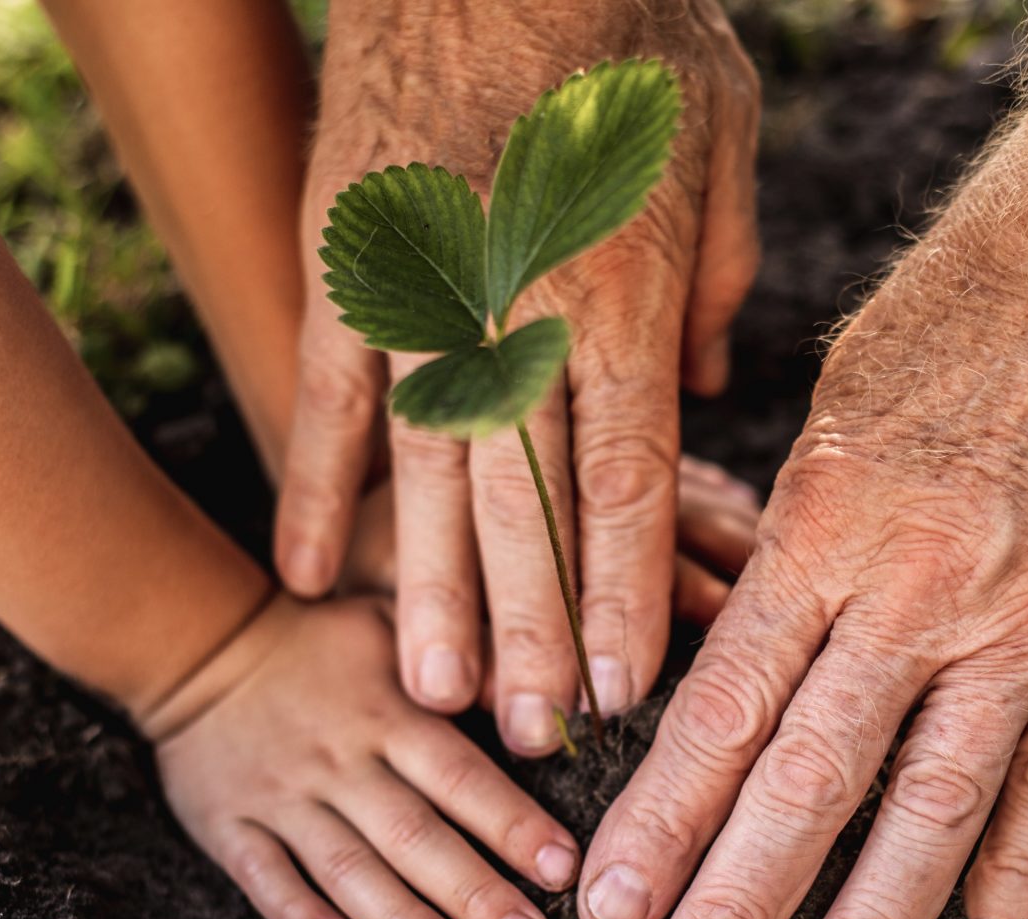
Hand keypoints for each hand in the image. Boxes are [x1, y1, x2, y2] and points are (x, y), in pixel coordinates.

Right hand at [144, 595, 581, 918]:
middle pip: (414, 835)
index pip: (460, 777)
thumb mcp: (393, 623)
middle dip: (474, 893)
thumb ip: (463, 661)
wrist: (201, 645)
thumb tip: (541, 698)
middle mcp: (341, 761)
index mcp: (389, 714)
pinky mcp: (229, 823)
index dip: (512, 824)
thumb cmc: (320, 643)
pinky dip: (298, 914)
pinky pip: (262, 875)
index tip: (562, 870)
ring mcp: (282, 796)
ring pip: (347, 867)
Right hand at [276, 0, 760, 756]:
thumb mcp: (720, 134)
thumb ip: (718, 277)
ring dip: (431, 596)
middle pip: (529, 506)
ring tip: (436, 698)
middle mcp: (519, 313)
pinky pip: (326, 403)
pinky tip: (307, 579)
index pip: (626, 480)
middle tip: (537, 739)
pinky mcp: (344, 269)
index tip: (626, 689)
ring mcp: (421, 297)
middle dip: (537, 632)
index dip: (625, 593)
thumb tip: (705, 394)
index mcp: (621, 289)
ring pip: (425, 479)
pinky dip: (315, 494)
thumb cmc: (623, 26)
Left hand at [577, 143, 1027, 918]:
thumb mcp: (842, 397)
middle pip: (807, 786)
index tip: (609, 907)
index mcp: (826, 527)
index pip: (723, 710)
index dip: (660, 820)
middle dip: (731, 908)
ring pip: (932, 814)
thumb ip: (797, 525)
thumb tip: (747, 620)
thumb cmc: (972, 294)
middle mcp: (919, 594)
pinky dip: (1022, 877)